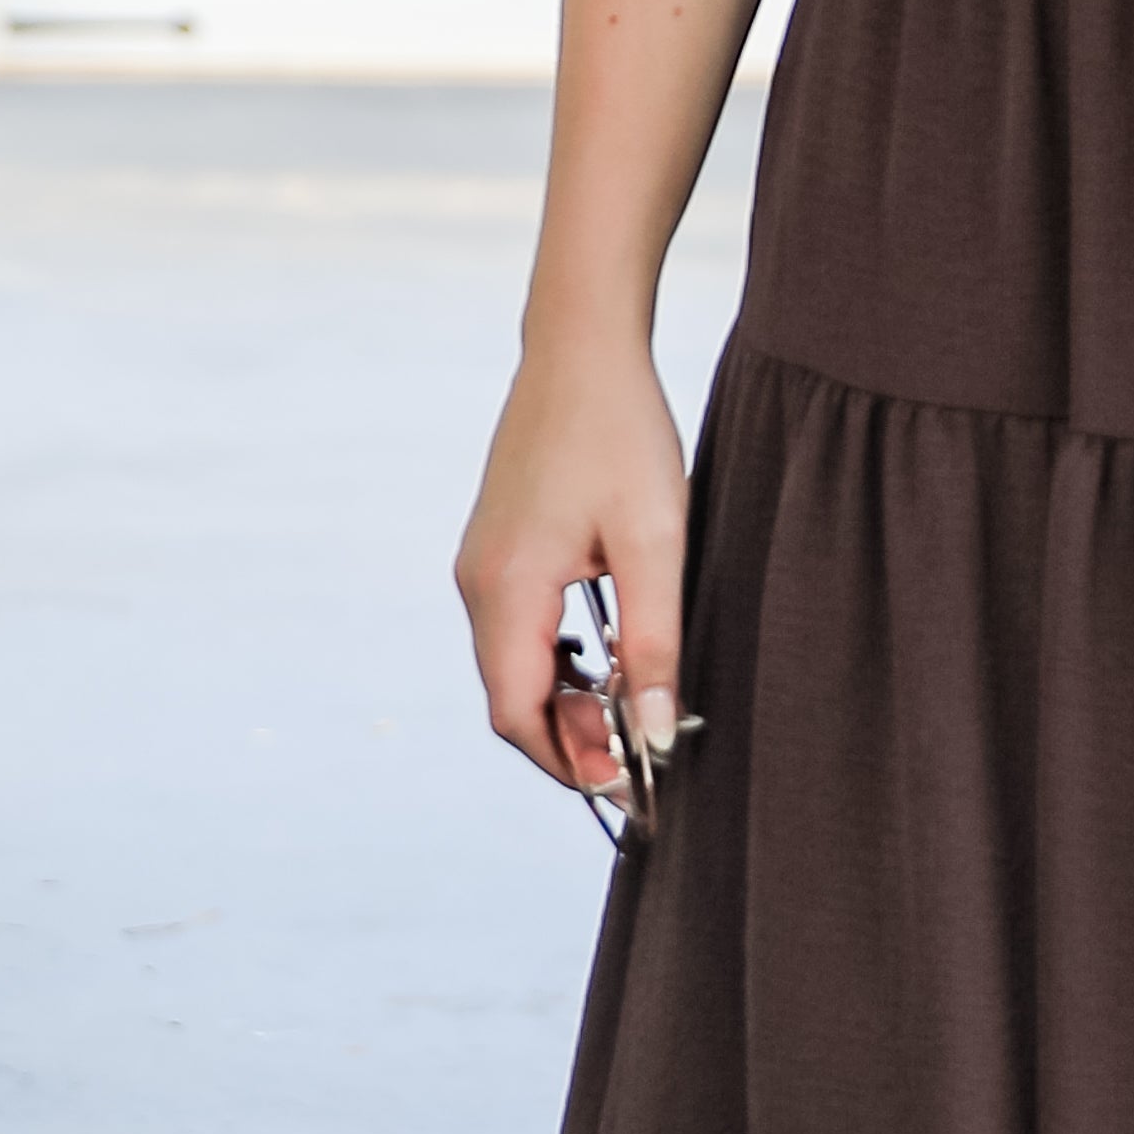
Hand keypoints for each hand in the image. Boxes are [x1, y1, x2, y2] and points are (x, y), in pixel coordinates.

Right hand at [455, 326, 692, 795]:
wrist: (581, 348)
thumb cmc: (623, 435)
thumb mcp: (656, 545)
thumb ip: (655, 645)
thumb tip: (654, 734)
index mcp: (506, 588)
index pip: (517, 714)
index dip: (569, 762)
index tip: (629, 785)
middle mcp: (477, 584)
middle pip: (510, 700)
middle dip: (571, 740)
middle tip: (640, 755)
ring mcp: (480, 566)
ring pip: (512, 669)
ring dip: (565, 702)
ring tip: (631, 707)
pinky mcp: (496, 551)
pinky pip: (516, 633)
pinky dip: (556, 664)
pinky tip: (605, 659)